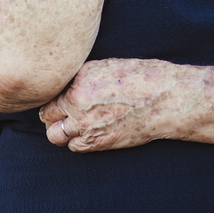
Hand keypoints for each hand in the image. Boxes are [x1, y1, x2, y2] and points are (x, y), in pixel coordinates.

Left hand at [39, 58, 193, 152]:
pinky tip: (89, 133)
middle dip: (53, 114)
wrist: (166, 99)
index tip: (61, 96)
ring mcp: (86, 124)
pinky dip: (77, 142)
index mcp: (80, 78)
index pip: (50, 90)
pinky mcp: (98, 142)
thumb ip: (83, 76)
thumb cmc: (143, 77)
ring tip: (75, 124)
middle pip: (47, 114)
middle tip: (63, 112)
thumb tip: (68, 84)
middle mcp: (77, 101)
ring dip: (62, 130)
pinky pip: (74, 147)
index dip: (55, 94)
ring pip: (55, 134)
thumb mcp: (107, 65)